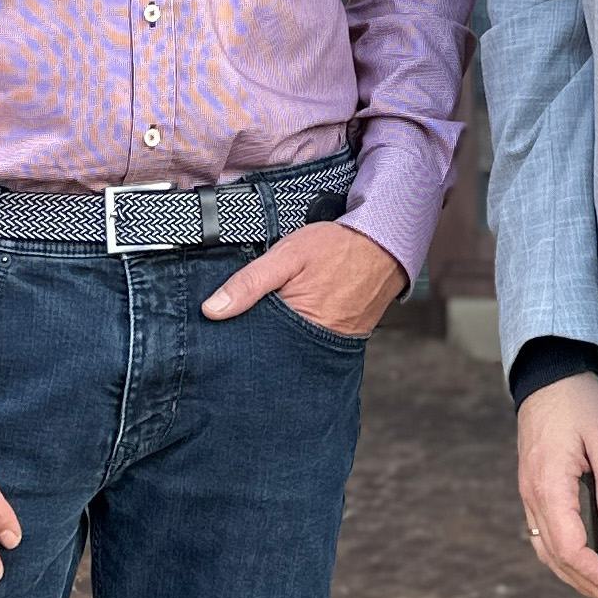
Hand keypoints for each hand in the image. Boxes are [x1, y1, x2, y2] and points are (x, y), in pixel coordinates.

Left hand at [199, 221, 405, 335]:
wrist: (385, 244)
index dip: (235, 339)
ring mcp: (332, 345)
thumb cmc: (336, 247)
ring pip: (292, 350)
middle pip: (273, 353)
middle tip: (240, 329)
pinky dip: (299, 335)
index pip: (254, 346)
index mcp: (297, 327)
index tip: (217, 335)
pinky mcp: (344, 340)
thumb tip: (211, 310)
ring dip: (277, 340)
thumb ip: (248, 283)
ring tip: (264, 326)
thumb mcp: (286, 255)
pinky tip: (290, 322)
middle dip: (256, 344)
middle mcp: (316, 345)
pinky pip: (312, 344)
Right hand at [517, 371, 597, 597]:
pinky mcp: (533, 486)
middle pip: (556, 557)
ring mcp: (528, 491)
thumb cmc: (581, 399)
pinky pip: (542, 534)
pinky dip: (563, 557)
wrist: (549, 370)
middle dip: (591, 585)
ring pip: (546, 550)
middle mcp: (532, 494)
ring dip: (576, 576)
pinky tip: (584, 562)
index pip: (570, 548)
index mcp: (549, 485)